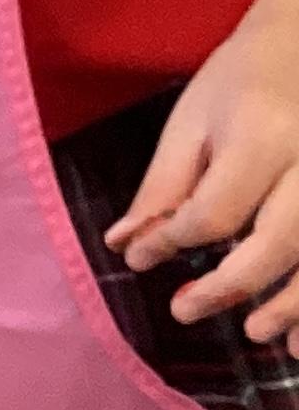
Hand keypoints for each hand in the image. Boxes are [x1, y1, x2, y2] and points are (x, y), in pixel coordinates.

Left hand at [110, 0, 298, 345]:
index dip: (172, 242)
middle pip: (276, 242)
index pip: (215, 211)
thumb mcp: (193, 118)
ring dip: (292, 306)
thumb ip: (163, 186)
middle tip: (184, 308)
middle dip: (228, 286)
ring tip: (255, 334)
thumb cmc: (247, 76)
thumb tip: (127, 246)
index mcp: (261, 134)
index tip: (142, 257)